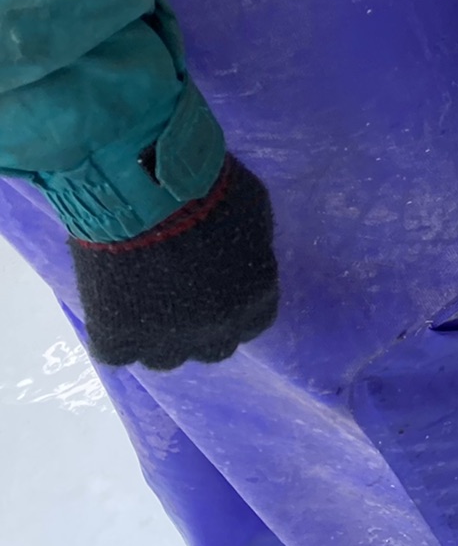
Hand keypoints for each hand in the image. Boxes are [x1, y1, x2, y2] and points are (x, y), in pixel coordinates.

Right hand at [70, 154, 278, 369]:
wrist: (143, 189)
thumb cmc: (206, 187)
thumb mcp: (253, 212)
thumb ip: (250, 247)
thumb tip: (241, 256)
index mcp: (257, 296)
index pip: (254, 322)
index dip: (236, 306)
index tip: (221, 291)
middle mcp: (218, 327)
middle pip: (215, 347)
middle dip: (203, 327)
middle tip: (182, 298)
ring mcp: (166, 337)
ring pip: (166, 358)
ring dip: (159, 336)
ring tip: (143, 304)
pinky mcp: (117, 335)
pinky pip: (117, 353)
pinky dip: (115, 336)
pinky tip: (113, 311)